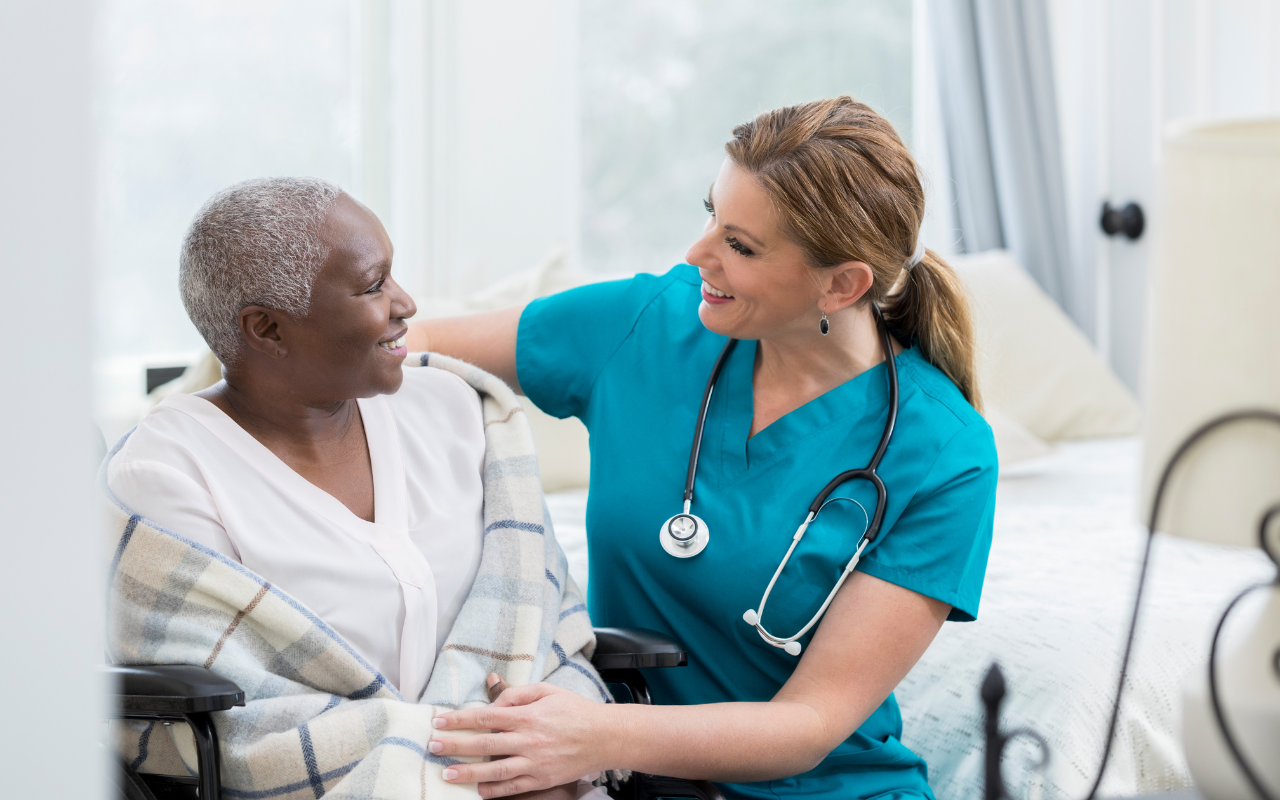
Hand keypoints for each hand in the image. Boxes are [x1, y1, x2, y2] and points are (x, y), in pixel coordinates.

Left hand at [431, 679, 609, 797]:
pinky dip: (494, 791)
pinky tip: (477, 790)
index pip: (486, 716)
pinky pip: (513, 787)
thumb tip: (494, 698)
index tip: (439, 721)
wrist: (604, 737)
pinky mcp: (542, 780)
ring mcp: (535, 763)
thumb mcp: (548, 691)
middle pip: (485, 743)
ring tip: (447, 774)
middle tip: (433, 747)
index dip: (460, 719)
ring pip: (495, 770)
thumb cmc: (575, 710)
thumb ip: (518, 694)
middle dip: (456, 745)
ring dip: (469, 772)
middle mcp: (529, 740)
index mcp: (528, 716)